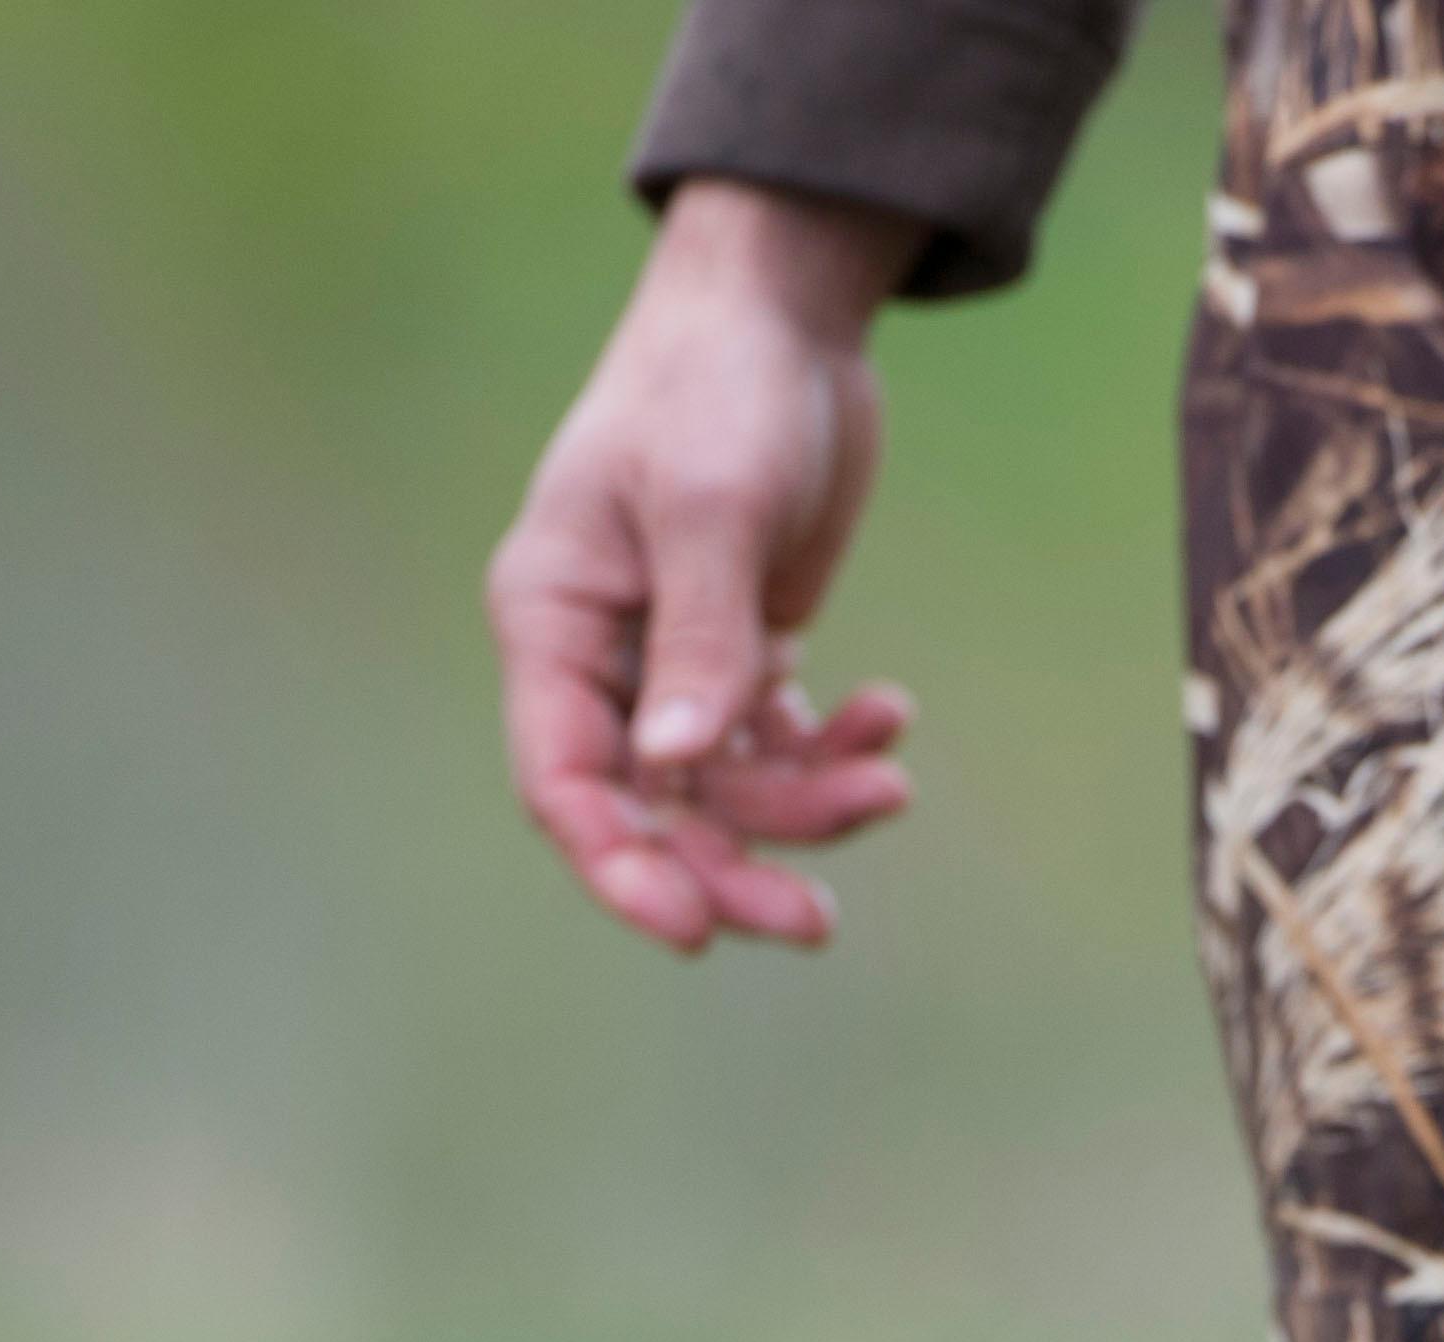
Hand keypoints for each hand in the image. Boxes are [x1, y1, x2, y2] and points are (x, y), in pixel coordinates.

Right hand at [486, 179, 925, 949]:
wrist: (783, 310)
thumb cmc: (720, 385)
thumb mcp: (711, 505)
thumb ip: (702, 635)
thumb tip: (681, 766)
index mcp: (553, 619)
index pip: (564, 779)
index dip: (619, 866)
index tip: (694, 928)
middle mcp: (603, 654)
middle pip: (651, 807)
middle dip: (732, 866)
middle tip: (816, 923)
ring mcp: (675, 656)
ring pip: (729, 785)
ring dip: (810, 802)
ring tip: (890, 780)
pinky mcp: (745, 644)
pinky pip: (781, 738)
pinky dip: (836, 744)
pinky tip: (889, 714)